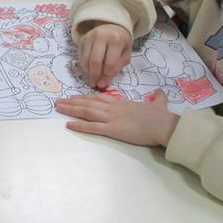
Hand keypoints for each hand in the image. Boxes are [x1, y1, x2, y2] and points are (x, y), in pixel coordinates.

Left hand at [55, 89, 179, 146]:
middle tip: (58, 101)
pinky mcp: (113, 129)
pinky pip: (93, 127)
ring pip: (87, 111)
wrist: (164, 125)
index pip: (99, 97)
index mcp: (122, 103)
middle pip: (89, 102)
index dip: (85, 97)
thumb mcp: (159, 104)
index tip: (74, 97)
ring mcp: (112, 118)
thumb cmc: (162, 117)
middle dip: (72, 101)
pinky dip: (79, 125)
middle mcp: (114, 108)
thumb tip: (160, 92)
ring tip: (58, 108)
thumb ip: (158, 98)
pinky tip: (68, 124)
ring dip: (71, 109)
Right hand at [77, 23, 132, 88]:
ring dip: (88, 72)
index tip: (103, 85)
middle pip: (95, 61)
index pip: (110, 63)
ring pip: (85, 59)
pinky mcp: (82, 39)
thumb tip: (103, 83)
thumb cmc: (121, 43)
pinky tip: (89, 70)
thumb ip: (116, 68)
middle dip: (94, 75)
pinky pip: (80, 56)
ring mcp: (89, 37)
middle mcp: (101, 36)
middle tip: (94, 84)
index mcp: (116, 40)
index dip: (106, 76)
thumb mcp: (125, 54)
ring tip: (92, 78)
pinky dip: (84, 66)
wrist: (113, 27)